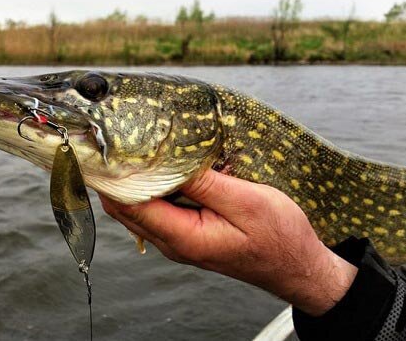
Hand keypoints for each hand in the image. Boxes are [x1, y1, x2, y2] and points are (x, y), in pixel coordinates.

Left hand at [99, 169, 356, 315]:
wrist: (296, 267)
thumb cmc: (279, 236)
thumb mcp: (246, 202)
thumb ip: (204, 184)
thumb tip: (166, 161)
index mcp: (183, 236)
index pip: (129, 204)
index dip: (114, 175)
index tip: (109, 144)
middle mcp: (172, 242)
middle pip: (125, 207)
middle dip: (117, 174)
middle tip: (118, 138)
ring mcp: (177, 240)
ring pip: (138, 208)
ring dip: (133, 180)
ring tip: (136, 146)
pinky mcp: (186, 234)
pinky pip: (156, 209)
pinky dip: (151, 187)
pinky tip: (161, 165)